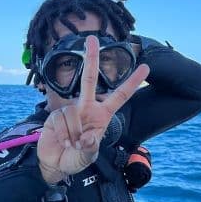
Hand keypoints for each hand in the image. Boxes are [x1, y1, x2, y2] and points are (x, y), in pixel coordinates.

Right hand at [37, 36, 148, 183]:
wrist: (54, 163)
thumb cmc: (76, 158)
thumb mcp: (87, 157)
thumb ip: (90, 148)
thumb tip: (89, 138)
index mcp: (101, 115)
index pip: (120, 96)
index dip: (131, 82)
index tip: (145, 68)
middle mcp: (86, 108)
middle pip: (90, 80)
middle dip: (91, 59)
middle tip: (91, 38)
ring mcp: (70, 110)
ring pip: (72, 114)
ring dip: (72, 135)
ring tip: (70, 145)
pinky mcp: (55, 115)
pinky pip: (60, 120)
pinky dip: (62, 134)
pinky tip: (61, 140)